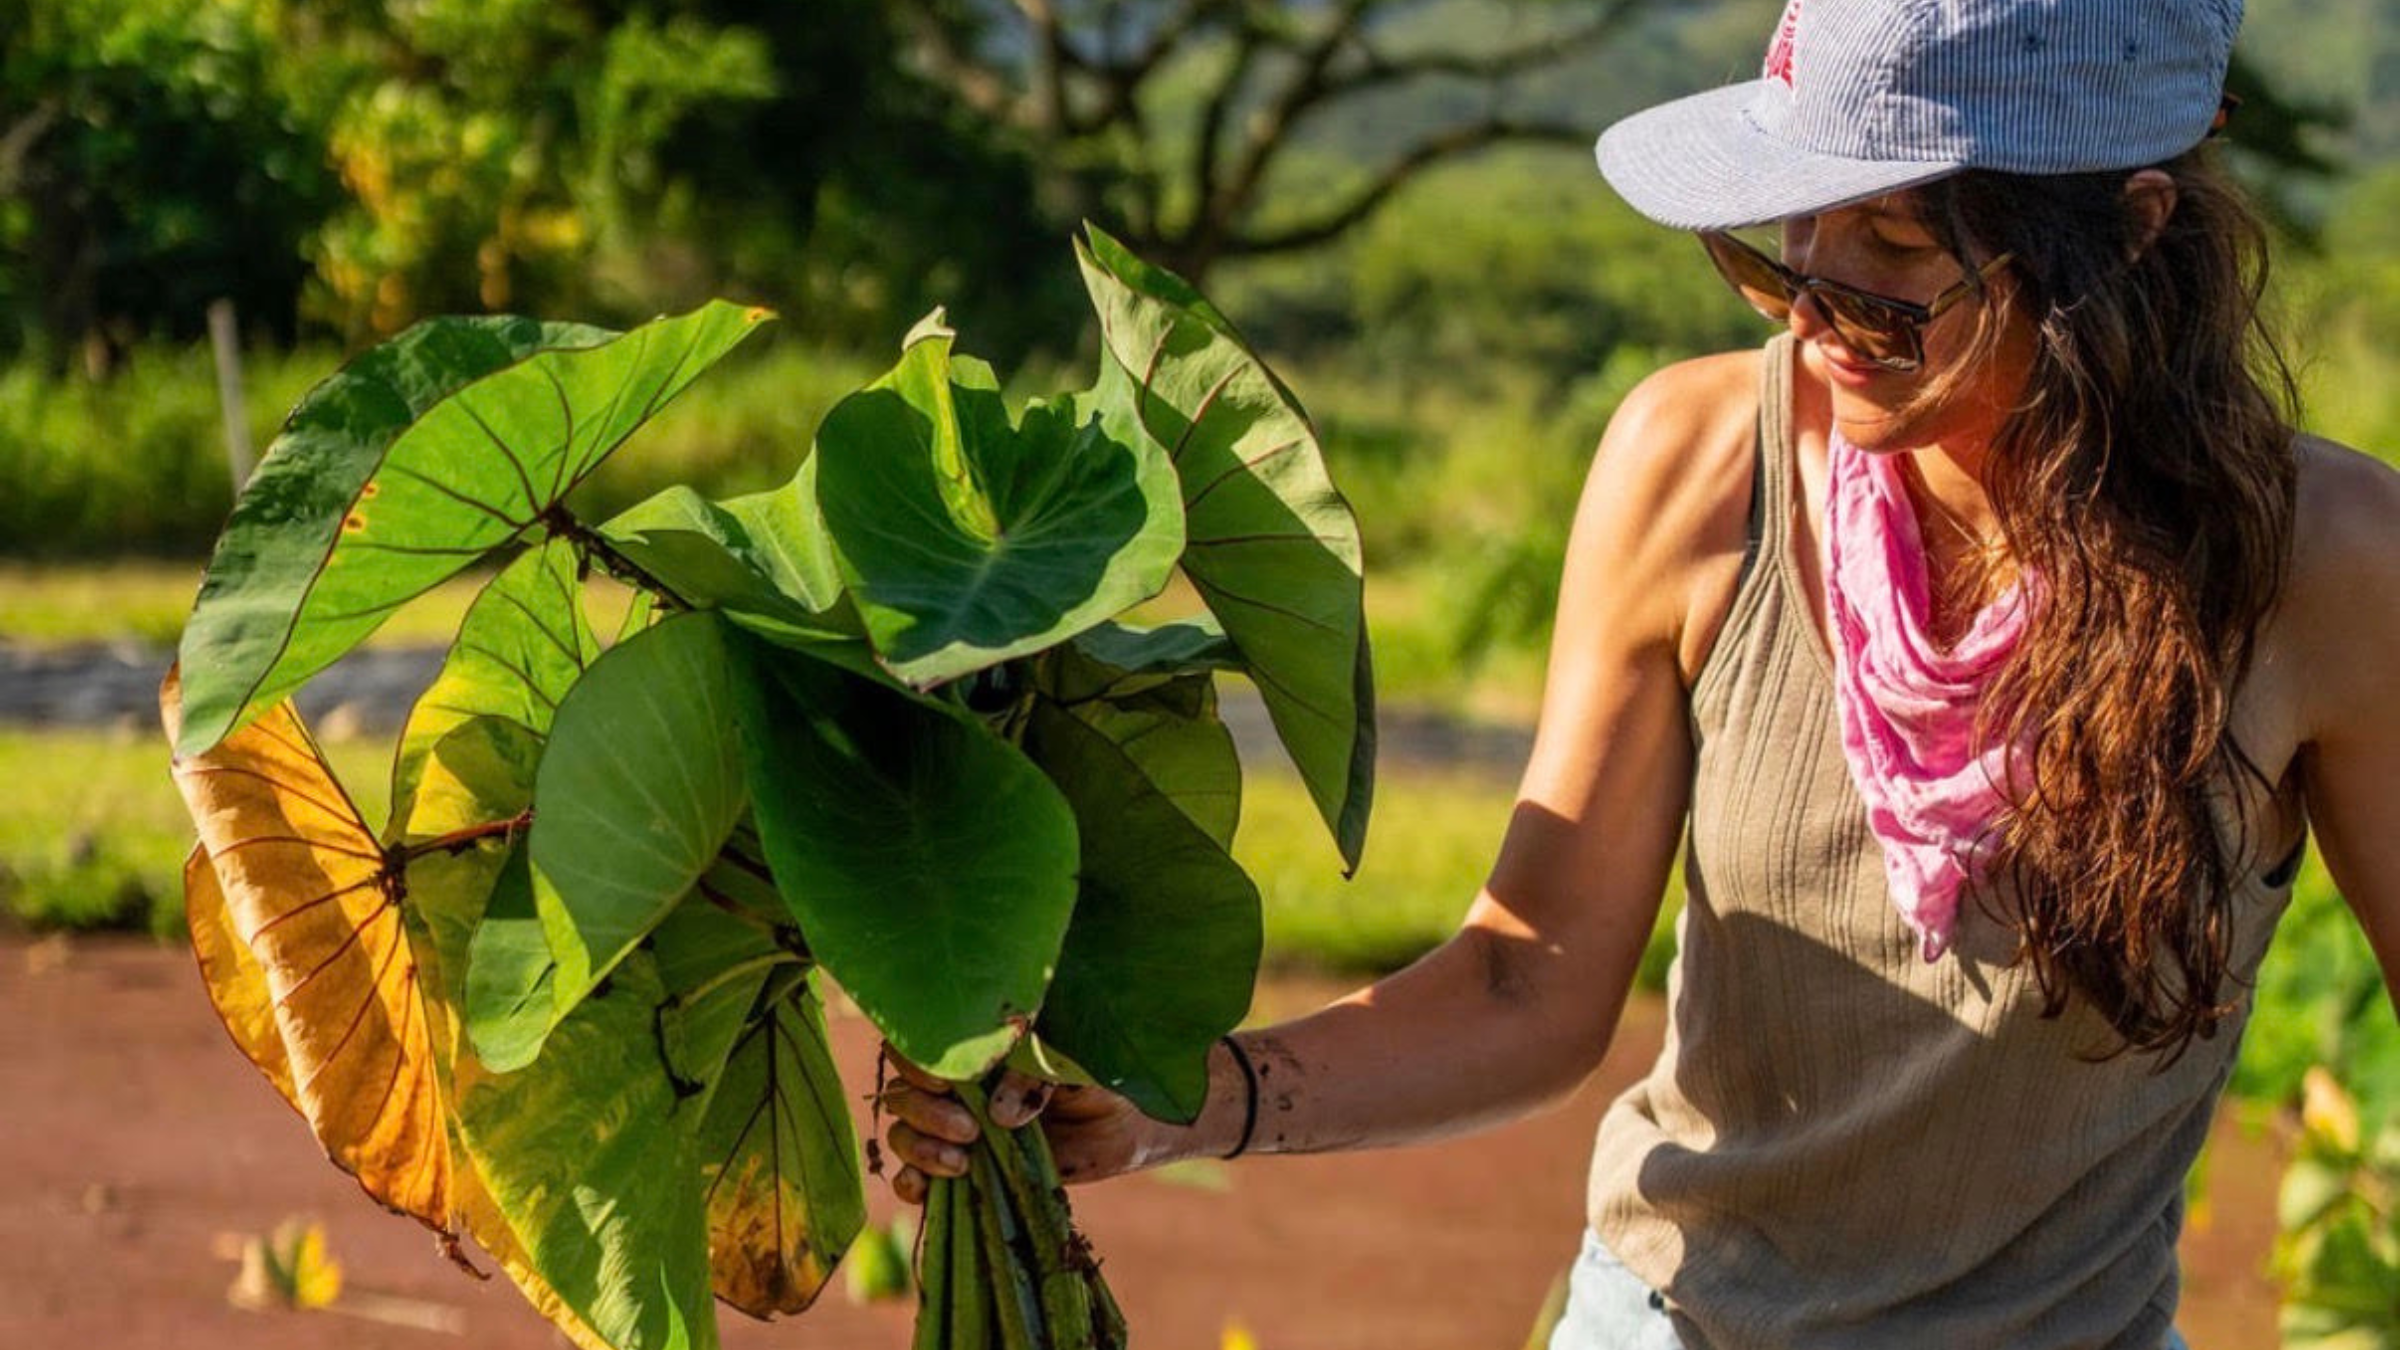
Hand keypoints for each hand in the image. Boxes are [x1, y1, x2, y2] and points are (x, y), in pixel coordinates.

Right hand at [878, 1051, 1165, 1204]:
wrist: (1122, 1126)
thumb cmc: (1094, 1083)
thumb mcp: (1070, 1070)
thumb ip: (1032, 1079)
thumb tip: (998, 1115)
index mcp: (974, 1053)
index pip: (918, 1047)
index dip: (918, 1065)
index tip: (945, 1082)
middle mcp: (955, 1088)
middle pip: (904, 1095)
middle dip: (927, 1114)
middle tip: (970, 1130)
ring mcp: (953, 1130)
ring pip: (903, 1133)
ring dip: (921, 1149)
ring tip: (963, 1163)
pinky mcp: (962, 1171)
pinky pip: (914, 1178)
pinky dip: (910, 1184)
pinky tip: (924, 1188)